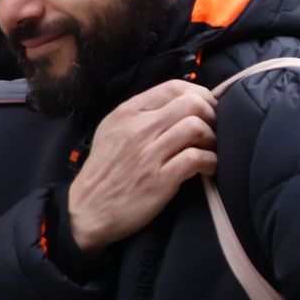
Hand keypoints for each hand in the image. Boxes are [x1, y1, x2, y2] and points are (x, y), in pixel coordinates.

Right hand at [67, 80, 217, 255]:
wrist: (85, 212)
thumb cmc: (105, 171)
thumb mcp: (113, 131)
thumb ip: (142, 113)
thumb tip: (182, 102)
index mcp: (127, 113)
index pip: (173, 87)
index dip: (199, 93)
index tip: (207, 107)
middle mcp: (138, 129)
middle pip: (191, 103)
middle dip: (211, 114)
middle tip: (213, 128)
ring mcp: (148, 154)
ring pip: (196, 127)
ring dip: (212, 138)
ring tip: (209, 148)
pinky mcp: (159, 180)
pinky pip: (196, 158)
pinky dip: (210, 161)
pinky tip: (207, 167)